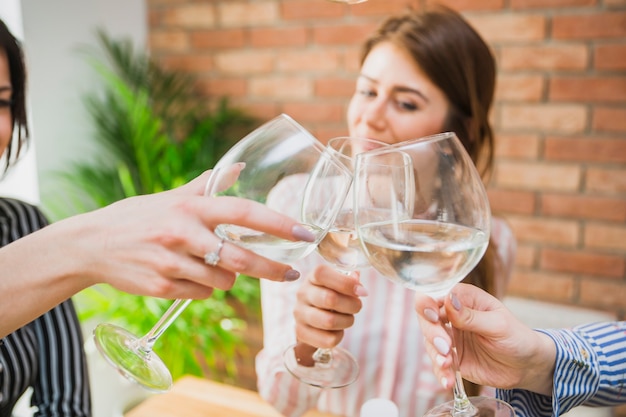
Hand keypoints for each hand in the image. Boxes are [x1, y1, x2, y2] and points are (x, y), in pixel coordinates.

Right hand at [48, 170, 313, 298]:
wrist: (91, 244)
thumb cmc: (137, 217)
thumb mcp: (171, 197)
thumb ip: (208, 184)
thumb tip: (239, 167)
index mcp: (190, 206)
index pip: (243, 213)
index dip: (277, 224)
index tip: (304, 234)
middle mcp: (183, 233)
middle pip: (240, 258)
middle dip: (271, 269)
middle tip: (290, 275)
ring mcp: (171, 262)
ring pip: (221, 281)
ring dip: (227, 279)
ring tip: (210, 266)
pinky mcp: (161, 287)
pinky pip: (200, 294)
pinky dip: (203, 289)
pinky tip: (186, 276)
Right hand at [292, 264, 367, 363]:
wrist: (311, 319)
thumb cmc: (330, 295)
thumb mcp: (338, 284)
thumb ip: (348, 279)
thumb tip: (356, 278)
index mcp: (312, 277)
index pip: (322, 274)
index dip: (345, 282)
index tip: (361, 291)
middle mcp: (303, 293)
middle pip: (330, 298)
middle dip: (352, 305)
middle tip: (357, 307)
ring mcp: (300, 314)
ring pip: (329, 321)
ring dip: (346, 321)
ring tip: (347, 319)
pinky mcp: (301, 333)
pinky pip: (328, 339)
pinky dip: (339, 336)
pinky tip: (337, 330)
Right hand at [414, 283, 555, 394]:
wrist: (526, 367)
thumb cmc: (517, 337)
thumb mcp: (498, 325)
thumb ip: (471, 316)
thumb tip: (448, 300)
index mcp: (463, 298)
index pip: (436, 294)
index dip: (428, 303)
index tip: (433, 316)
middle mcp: (452, 315)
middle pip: (426, 317)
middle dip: (432, 333)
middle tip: (446, 347)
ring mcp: (450, 337)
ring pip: (429, 341)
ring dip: (435, 354)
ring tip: (448, 365)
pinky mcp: (451, 357)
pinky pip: (438, 363)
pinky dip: (440, 372)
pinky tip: (447, 381)